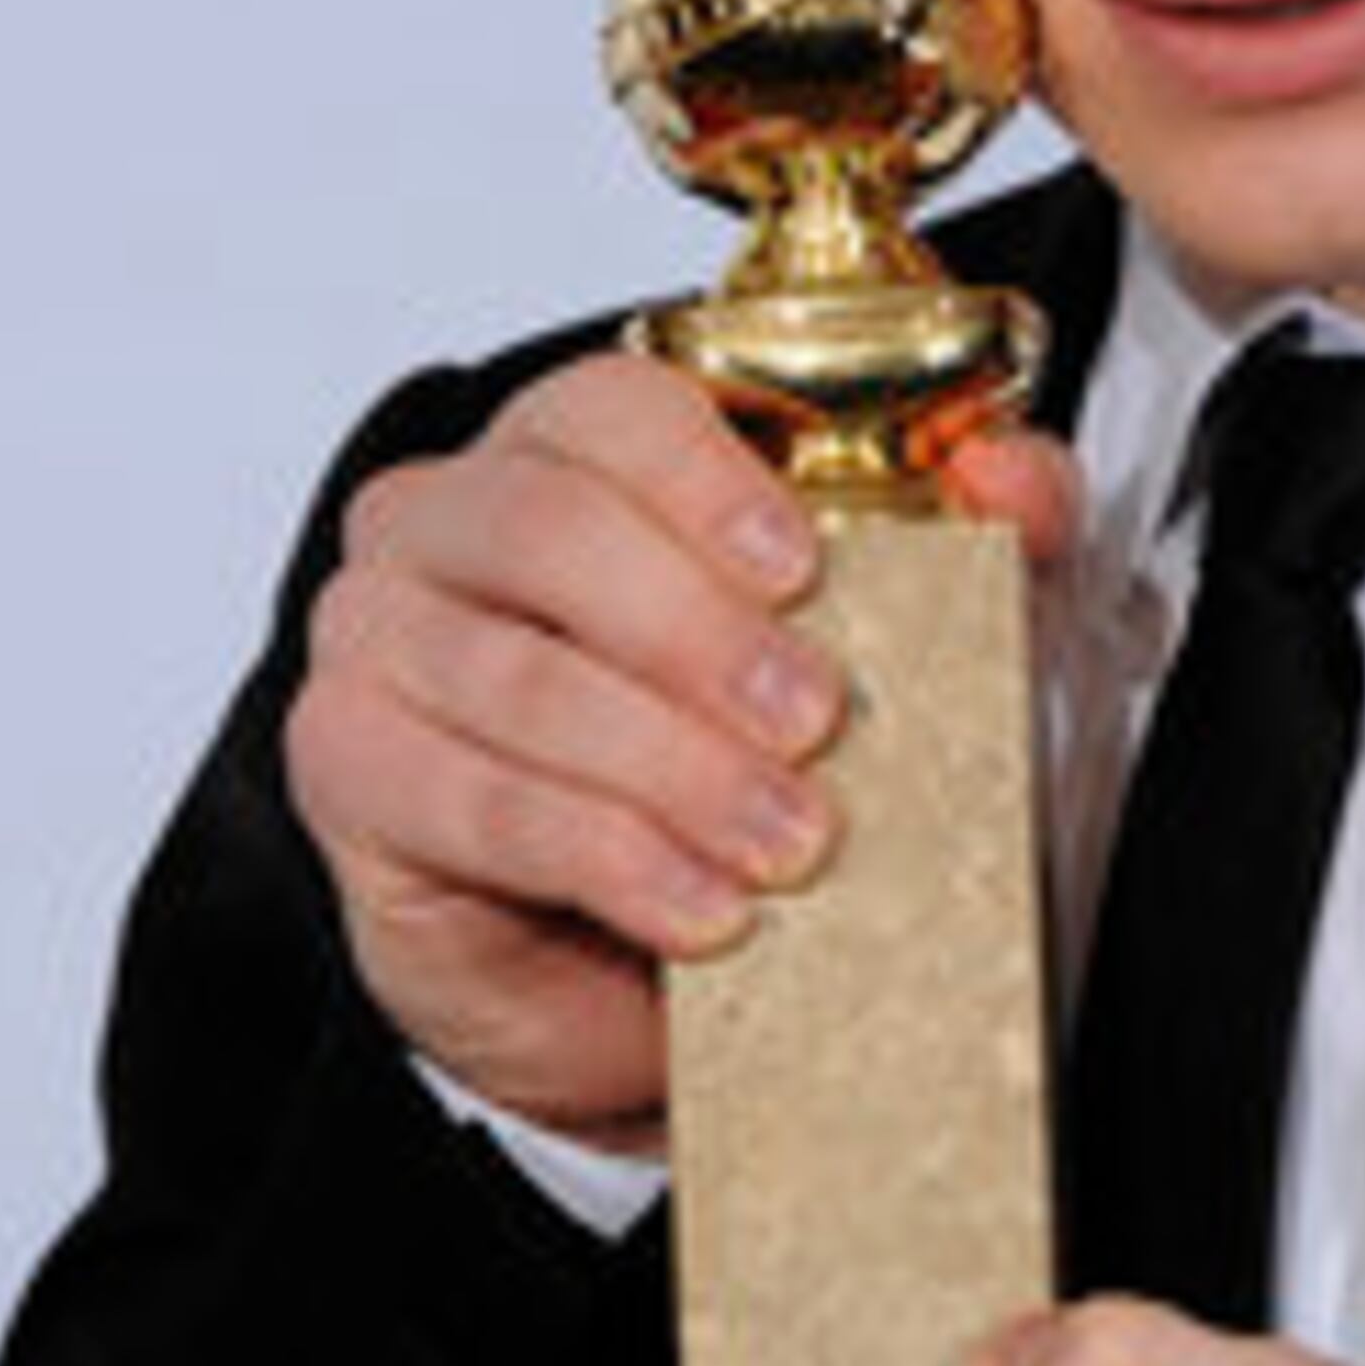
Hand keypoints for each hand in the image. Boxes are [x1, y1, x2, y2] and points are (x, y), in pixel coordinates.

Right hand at [283, 345, 1073, 1145]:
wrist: (647, 958)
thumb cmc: (754, 762)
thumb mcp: (902, 645)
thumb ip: (974, 538)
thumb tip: (1016, 479)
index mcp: (569, 451)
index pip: (609, 407)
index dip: (704, 477)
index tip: (807, 568)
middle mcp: (446, 520)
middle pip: (546, 527)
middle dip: (697, 635)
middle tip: (819, 725)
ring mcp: (377, 639)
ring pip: (515, 678)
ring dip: (668, 768)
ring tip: (787, 846)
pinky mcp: (348, 768)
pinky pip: (470, 799)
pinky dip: (602, 856)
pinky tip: (700, 909)